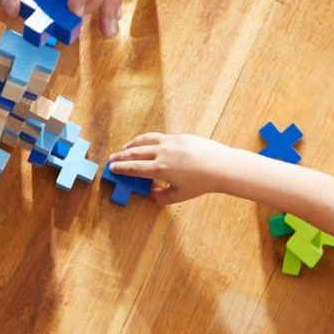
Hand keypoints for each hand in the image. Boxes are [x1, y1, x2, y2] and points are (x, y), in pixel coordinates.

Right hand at [108, 133, 230, 204]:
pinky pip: (158, 136)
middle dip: (121, 156)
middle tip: (112, 158)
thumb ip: (163, 196)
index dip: (121, 168)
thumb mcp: (181, 195)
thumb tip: (152, 195)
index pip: (134, 168)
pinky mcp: (179, 136)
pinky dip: (147, 140)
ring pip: (145, 141)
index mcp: (160, 169)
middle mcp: (162, 153)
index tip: (111, 168)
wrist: (221, 166)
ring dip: (132, 144)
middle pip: (135, 153)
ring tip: (125, 148)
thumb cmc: (202, 183)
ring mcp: (170, 142)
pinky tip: (146, 142)